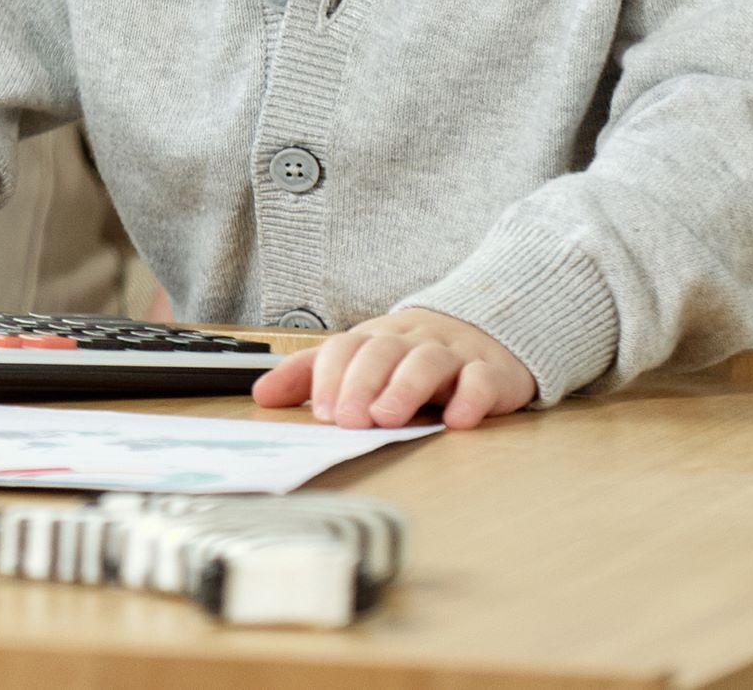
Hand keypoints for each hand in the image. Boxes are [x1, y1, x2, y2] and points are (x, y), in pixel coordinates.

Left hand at [252, 305, 537, 429]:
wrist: (487, 332)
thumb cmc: (409, 356)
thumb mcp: (360, 360)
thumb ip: (312, 376)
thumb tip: (261, 396)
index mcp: (376, 338)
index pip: (346, 347)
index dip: (330, 377)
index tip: (320, 412)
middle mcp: (412, 341)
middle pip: (382, 352)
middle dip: (360, 385)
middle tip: (347, 420)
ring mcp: (453, 354)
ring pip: (428, 361)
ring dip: (404, 388)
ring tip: (387, 418)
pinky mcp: (492, 373)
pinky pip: (482, 380)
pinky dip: (470, 398)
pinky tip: (457, 421)